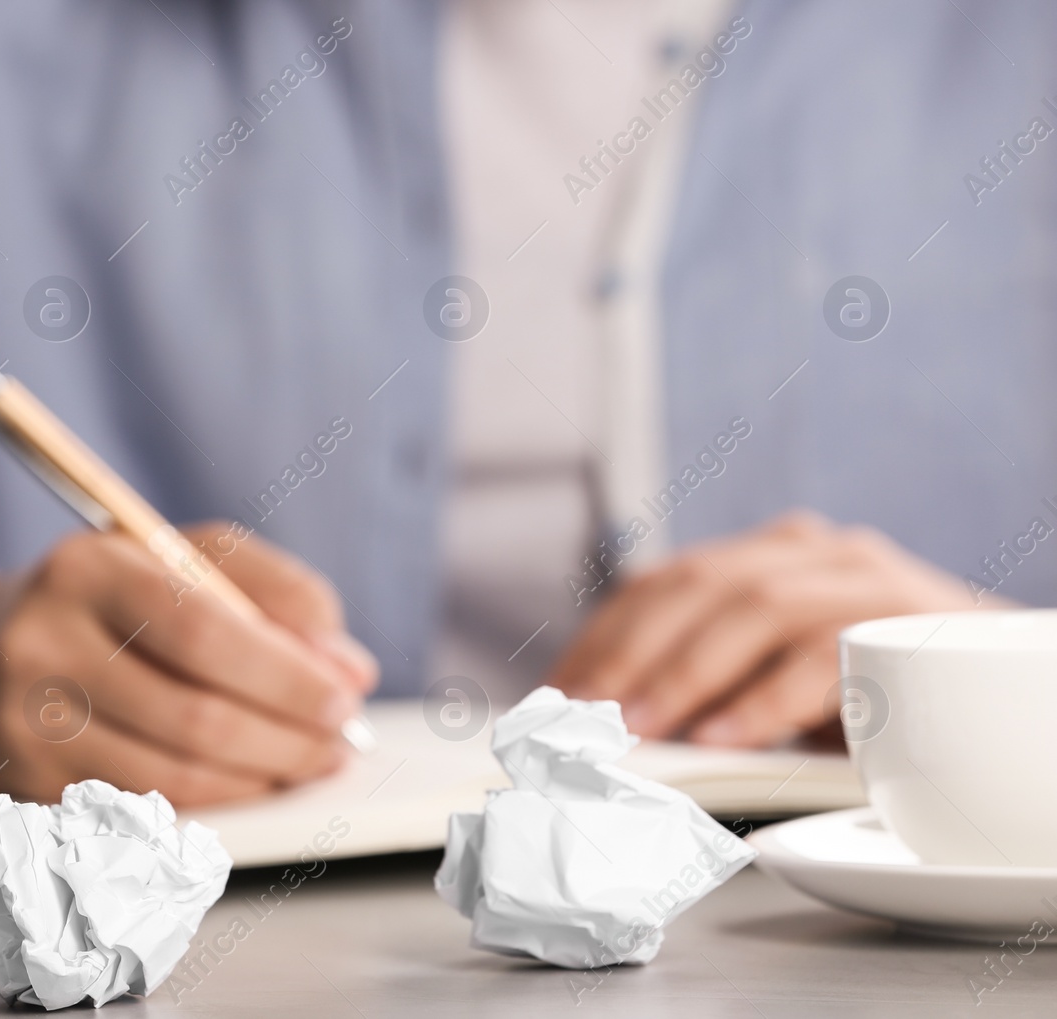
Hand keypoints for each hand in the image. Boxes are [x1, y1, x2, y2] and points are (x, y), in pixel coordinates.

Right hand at [0, 523, 377, 806]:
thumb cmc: (103, 601)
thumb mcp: (180, 559)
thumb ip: (273, 594)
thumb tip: (346, 666)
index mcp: (86, 570)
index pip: (201, 628)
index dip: (285, 673)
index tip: (345, 694)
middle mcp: (44, 646)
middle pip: (193, 716)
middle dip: (289, 738)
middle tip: (339, 739)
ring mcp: (29, 726)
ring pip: (177, 778)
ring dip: (264, 778)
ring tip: (309, 760)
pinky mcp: (32, 789)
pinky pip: (150, 809)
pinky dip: (219, 801)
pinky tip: (252, 779)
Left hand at [551, 511, 995, 746]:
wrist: (992, 682)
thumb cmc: (866, 689)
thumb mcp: (772, 677)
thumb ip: (706, 681)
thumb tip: (609, 723)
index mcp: (762, 556)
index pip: (660, 583)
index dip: (603, 638)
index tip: (556, 697)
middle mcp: (807, 551)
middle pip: (696, 586)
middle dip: (630, 655)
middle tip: (583, 717)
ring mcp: (859, 579)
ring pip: (754, 607)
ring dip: (686, 675)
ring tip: (641, 729)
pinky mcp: (902, 623)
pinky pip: (822, 656)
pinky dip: (764, 701)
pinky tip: (723, 738)